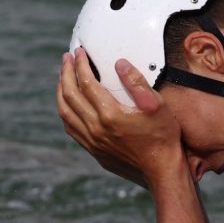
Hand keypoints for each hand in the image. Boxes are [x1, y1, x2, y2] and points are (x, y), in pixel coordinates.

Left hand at [56, 49, 183, 189]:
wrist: (161, 170)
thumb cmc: (162, 137)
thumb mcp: (156, 105)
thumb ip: (137, 82)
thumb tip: (120, 63)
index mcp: (109, 114)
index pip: (86, 82)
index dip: (80, 64)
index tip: (79, 52)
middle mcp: (95, 128)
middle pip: (70, 95)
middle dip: (66, 73)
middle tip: (66, 59)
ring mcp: (92, 141)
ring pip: (65, 113)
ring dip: (61, 92)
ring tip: (63, 77)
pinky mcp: (93, 151)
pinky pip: (71, 128)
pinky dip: (66, 111)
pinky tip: (69, 104)